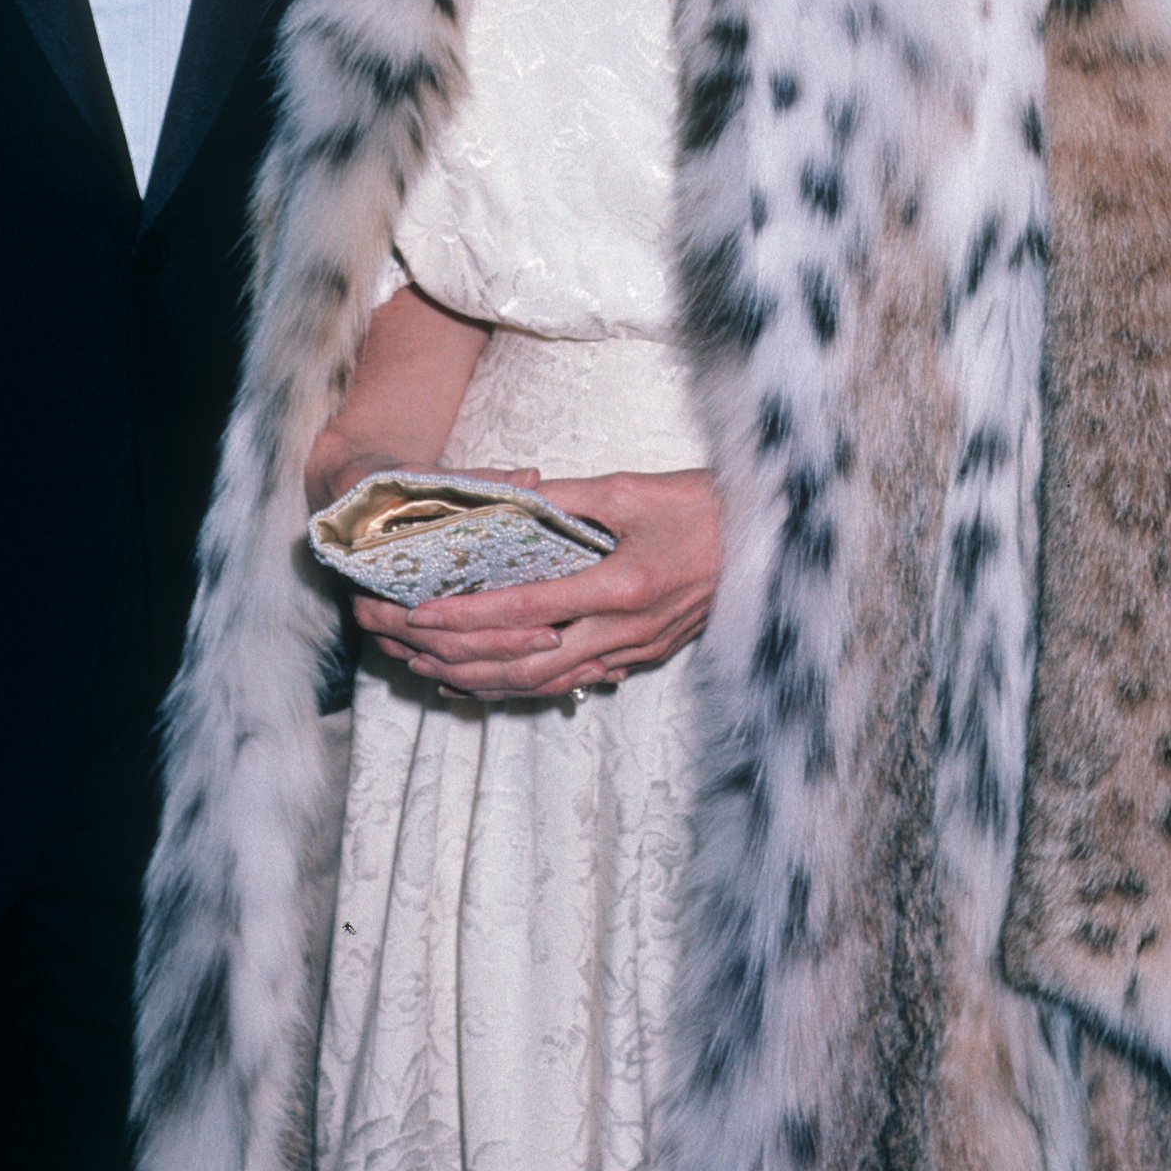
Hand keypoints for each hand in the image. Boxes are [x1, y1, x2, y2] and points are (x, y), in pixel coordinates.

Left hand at [354, 468, 720, 701]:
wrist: (768, 538)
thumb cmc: (701, 504)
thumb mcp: (630, 487)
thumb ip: (565, 497)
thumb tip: (510, 495)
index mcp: (620, 585)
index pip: (526, 611)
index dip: (468, 616)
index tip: (419, 613)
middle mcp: (624, 629)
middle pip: (524, 660)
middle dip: (456, 656)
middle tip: (402, 644)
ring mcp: (636, 650)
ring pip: (546, 681)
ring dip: (484, 680)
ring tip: (428, 669)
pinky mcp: (644, 656)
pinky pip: (574, 680)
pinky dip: (526, 684)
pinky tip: (492, 679)